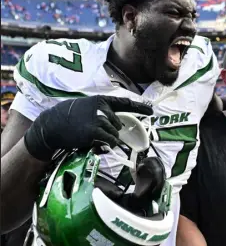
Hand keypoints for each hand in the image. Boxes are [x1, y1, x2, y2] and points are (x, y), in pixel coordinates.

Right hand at [24, 95, 153, 160]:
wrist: (52, 124)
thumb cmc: (69, 118)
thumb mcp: (87, 108)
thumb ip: (103, 114)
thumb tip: (119, 128)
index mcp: (101, 100)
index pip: (125, 103)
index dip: (140, 107)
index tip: (152, 111)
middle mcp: (102, 108)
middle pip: (119, 124)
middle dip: (111, 131)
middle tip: (94, 132)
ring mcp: (99, 119)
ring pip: (115, 134)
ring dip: (107, 139)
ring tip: (89, 136)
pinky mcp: (95, 131)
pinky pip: (110, 141)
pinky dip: (106, 144)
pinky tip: (94, 142)